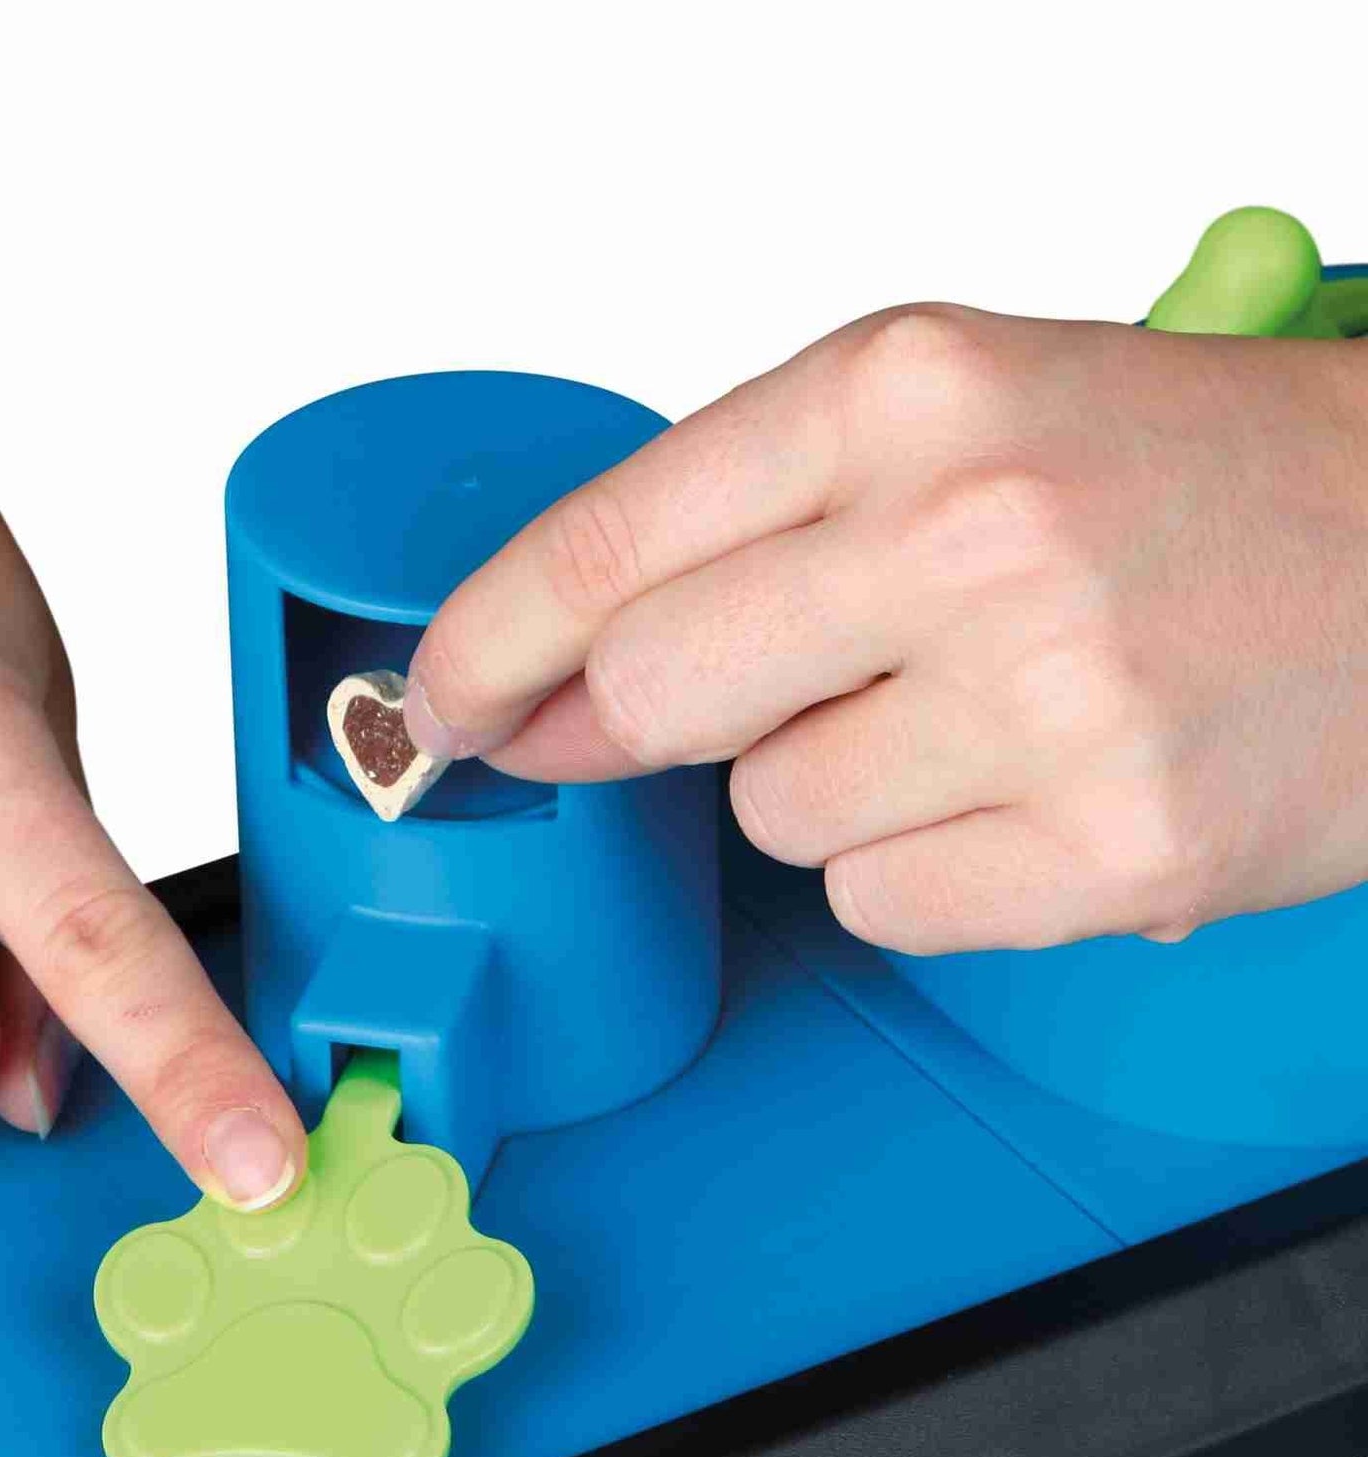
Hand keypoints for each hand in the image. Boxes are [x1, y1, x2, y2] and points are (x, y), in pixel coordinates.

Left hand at [403, 307, 1367, 949]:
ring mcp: (1044, 699)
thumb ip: (747, 525)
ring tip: (969, 717)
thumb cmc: (1185, 480)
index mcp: (905, 391)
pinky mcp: (1108, 849)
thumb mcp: (955, 421)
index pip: (606, 541)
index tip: (435, 703)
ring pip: (772, 816)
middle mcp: (966, 532)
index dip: (485, 642)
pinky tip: (1023, 793)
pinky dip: (923, 868)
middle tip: (709, 713)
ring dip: (827, 787)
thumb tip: (561, 676)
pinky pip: (880, 903)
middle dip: (645, 728)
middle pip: (654, 696)